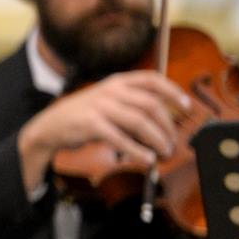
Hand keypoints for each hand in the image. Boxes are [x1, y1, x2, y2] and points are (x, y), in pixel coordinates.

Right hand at [17, 71, 188, 193]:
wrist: (51, 125)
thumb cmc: (85, 115)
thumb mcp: (107, 100)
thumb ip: (132, 104)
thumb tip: (165, 122)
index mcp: (117, 82)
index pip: (151, 80)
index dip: (172, 91)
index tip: (187, 106)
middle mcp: (110, 90)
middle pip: (151, 105)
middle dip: (168, 126)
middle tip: (173, 142)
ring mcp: (100, 106)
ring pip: (140, 122)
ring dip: (157, 140)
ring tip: (164, 153)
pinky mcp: (92, 124)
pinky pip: (122, 139)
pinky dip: (138, 151)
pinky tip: (147, 159)